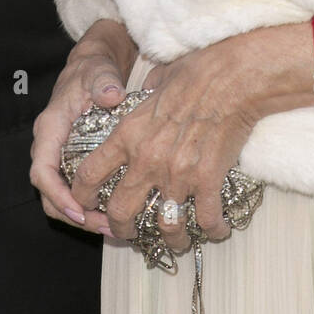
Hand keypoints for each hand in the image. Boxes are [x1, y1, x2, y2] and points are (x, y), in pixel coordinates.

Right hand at [30, 20, 134, 235]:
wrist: (93, 66)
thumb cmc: (93, 69)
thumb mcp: (98, 70)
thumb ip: (103, 81)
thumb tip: (111, 94)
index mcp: (50, 128)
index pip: (42, 171)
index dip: (57, 195)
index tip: (79, 210)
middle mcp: (49, 145)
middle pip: (48, 193)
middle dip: (73, 214)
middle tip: (104, 226)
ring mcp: (59, 154)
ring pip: (59, 196)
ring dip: (82, 215)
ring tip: (111, 227)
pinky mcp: (71, 159)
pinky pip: (73, 188)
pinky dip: (89, 205)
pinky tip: (113, 211)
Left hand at [68, 37, 259, 253]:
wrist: (232, 77)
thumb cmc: (195, 71)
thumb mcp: (156, 81)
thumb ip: (143, 97)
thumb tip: (143, 93)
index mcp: (128, 135)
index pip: (89, 175)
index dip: (81, 197)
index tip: (85, 204)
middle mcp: (147, 160)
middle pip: (120, 212)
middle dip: (120, 230)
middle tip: (127, 232)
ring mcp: (178, 174)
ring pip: (165, 226)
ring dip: (171, 239)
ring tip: (176, 241)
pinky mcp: (208, 181)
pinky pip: (206, 219)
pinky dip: (213, 229)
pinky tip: (217, 230)